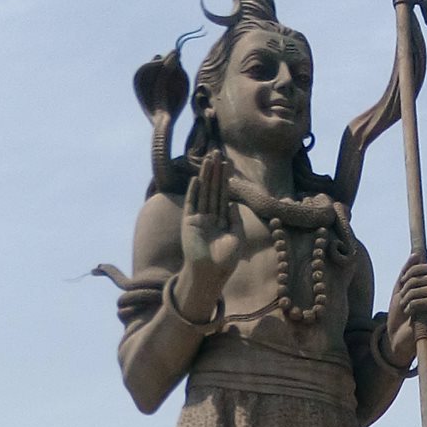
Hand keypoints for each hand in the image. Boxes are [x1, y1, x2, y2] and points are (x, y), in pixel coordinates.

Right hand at [176, 151, 242, 317]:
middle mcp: (210, 217)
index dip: (225, 179)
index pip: (223, 195)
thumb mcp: (237, 238)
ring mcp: (199, 219)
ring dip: (205, 176)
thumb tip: (232, 203)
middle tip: (216, 153)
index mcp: (222, 220)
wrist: (210, 273)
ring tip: (208, 160)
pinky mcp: (189, 223)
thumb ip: (235, 220)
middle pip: (213, 189)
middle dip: (215, 172)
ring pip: (203, 193)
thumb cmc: (225, 261)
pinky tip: (197, 179)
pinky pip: (192, 204)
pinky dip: (194, 192)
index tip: (227, 163)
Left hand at [384, 258, 426, 368]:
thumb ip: (407, 271)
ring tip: (403, 303)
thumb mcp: (400, 288)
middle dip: (414, 281)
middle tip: (402, 293)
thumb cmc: (399, 313)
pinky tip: (409, 310)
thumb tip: (416, 255)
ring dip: (413, 294)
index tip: (402, 280)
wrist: (397, 336)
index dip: (418, 270)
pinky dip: (416, 303)